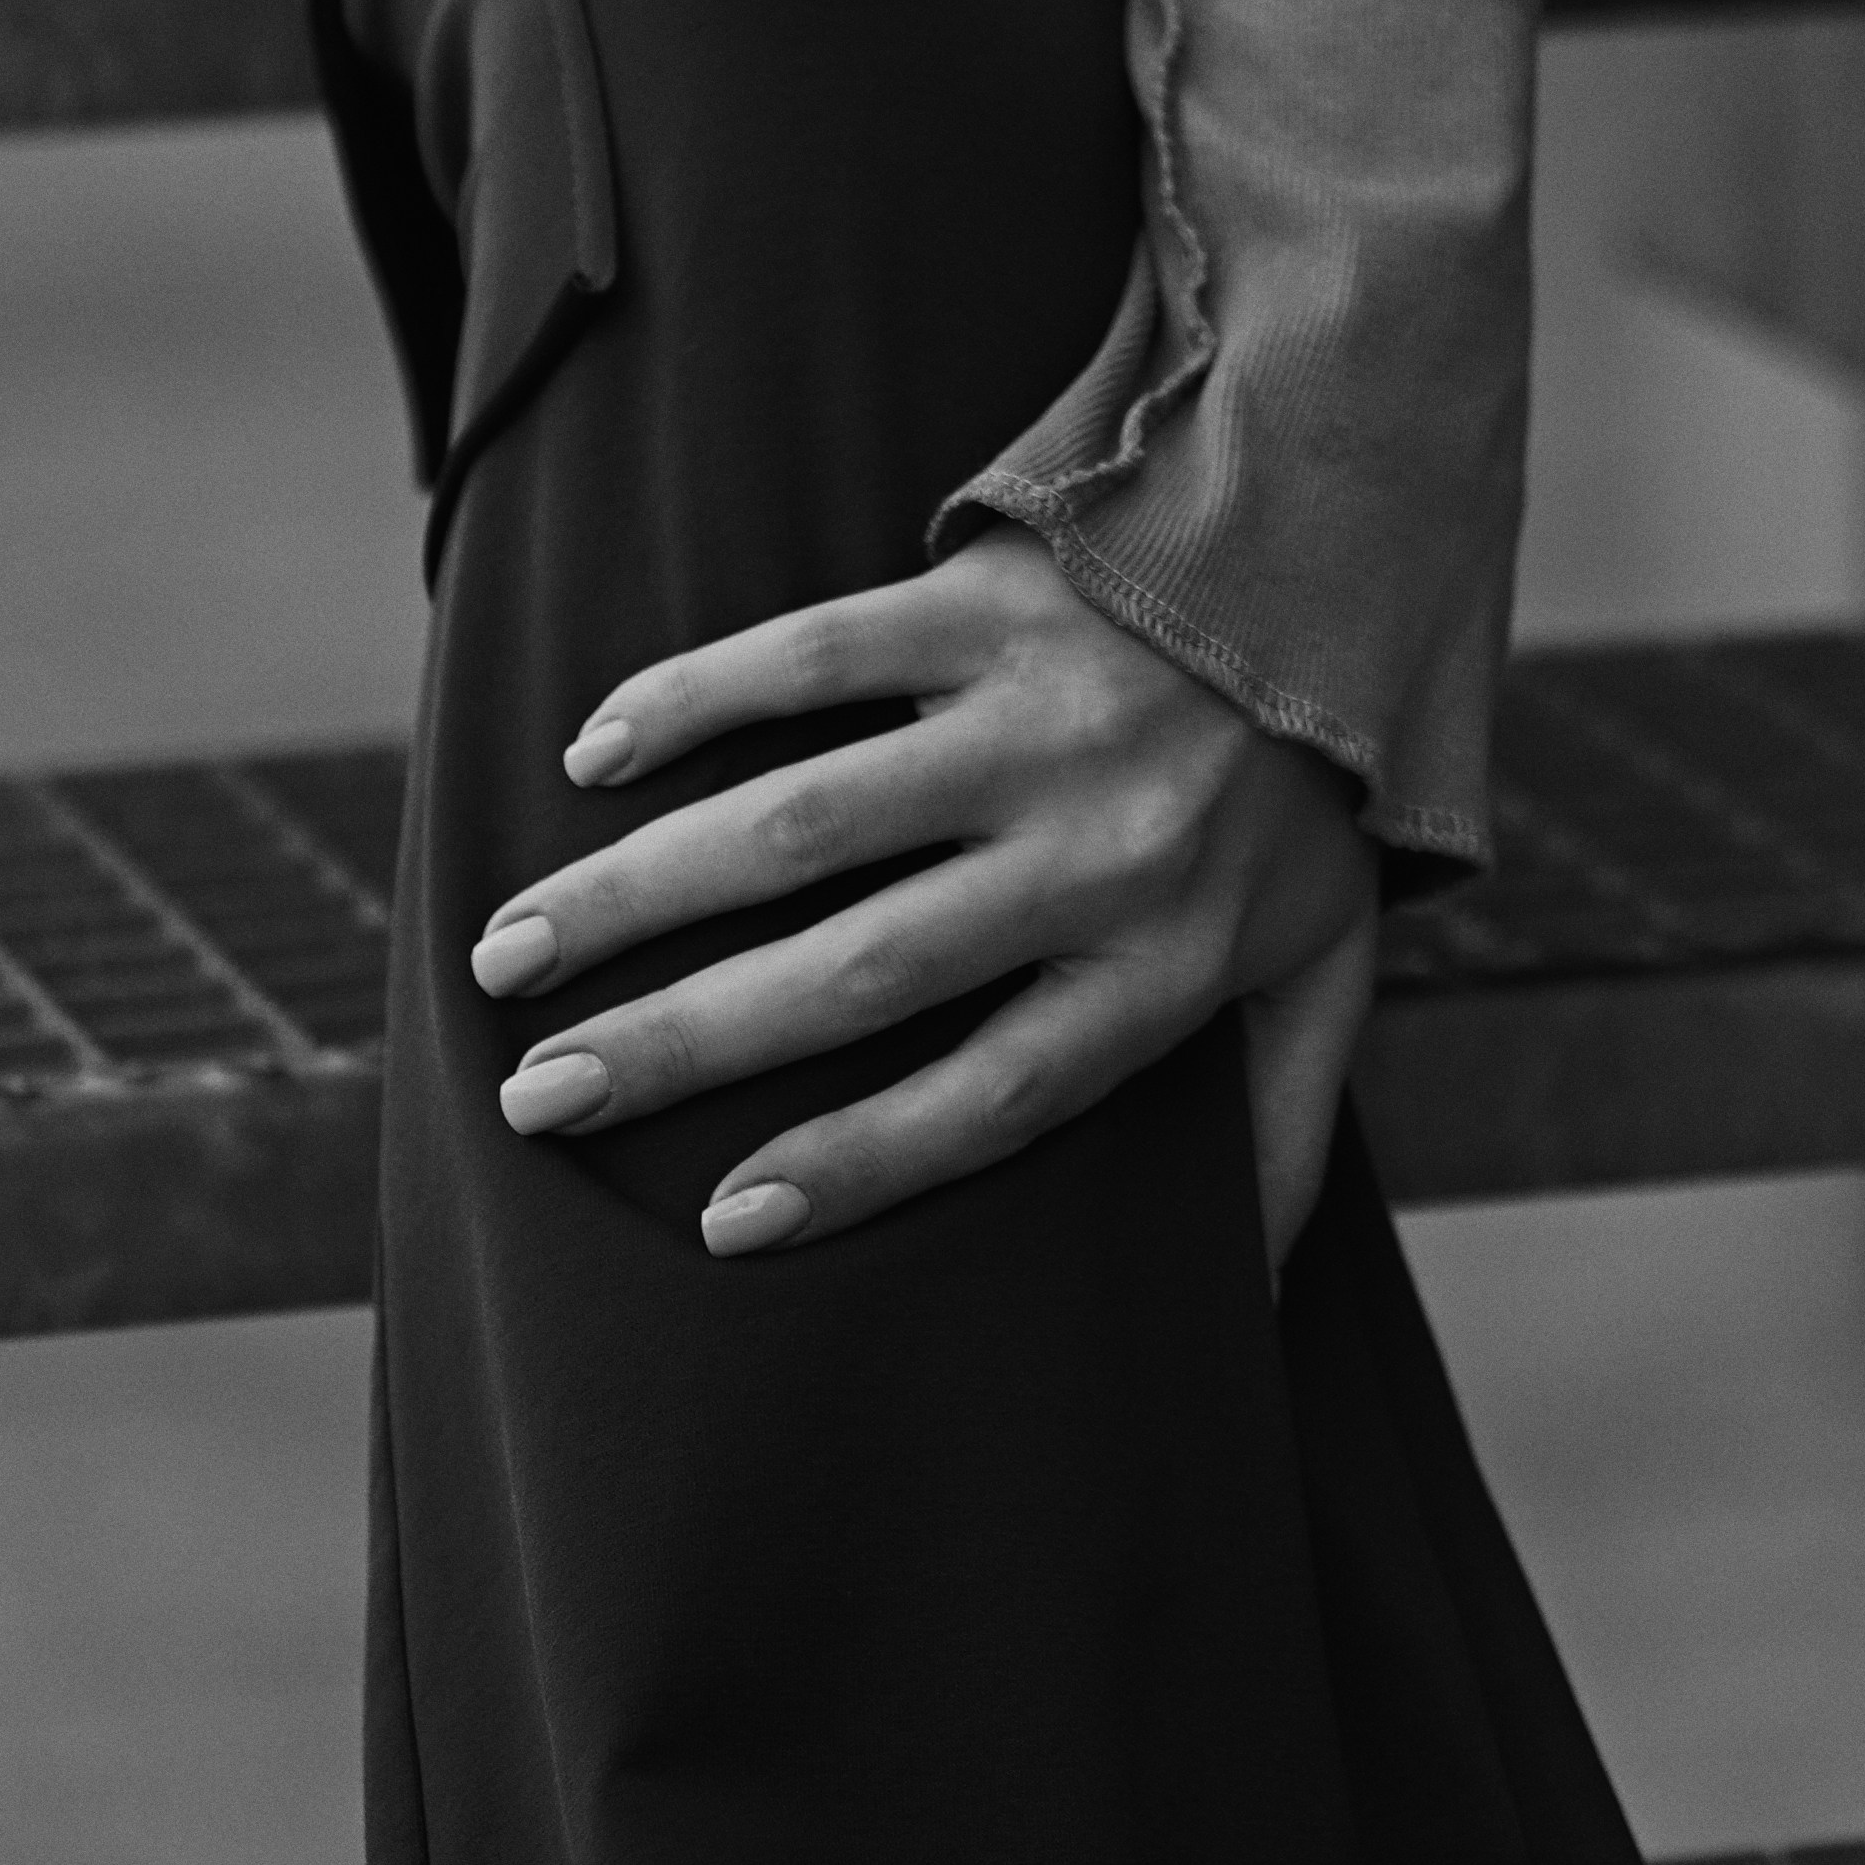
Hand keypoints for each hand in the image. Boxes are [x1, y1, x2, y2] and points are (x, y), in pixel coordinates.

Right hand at [470, 528, 1380, 1273]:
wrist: (1354, 539)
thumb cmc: (1318, 788)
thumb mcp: (1329, 966)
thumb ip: (1284, 1131)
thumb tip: (1248, 1324)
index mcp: (1165, 955)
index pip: (994, 1095)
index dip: (859, 1166)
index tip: (723, 1222)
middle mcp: (1095, 842)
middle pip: (861, 973)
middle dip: (682, 1047)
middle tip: (539, 1098)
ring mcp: (1036, 709)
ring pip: (804, 820)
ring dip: (641, 892)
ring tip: (509, 956)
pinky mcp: (991, 591)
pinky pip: (819, 650)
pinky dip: (696, 697)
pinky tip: (594, 756)